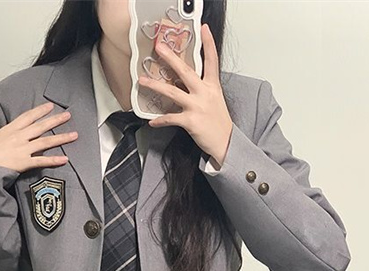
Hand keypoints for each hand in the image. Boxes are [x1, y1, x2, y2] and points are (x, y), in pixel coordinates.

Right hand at [0, 102, 78, 172]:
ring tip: (74, 135)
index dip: (40, 111)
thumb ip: (6, 137)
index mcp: (9, 129)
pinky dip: (54, 160)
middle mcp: (18, 137)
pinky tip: (65, 159)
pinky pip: (42, 161)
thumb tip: (11, 139)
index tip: (49, 106)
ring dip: (61, 138)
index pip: (28, 116)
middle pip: (40, 126)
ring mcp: (21, 149)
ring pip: (45, 141)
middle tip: (67, 115)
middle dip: (55, 120)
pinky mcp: (23, 162)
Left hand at [141, 23, 232, 166]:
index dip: (209, 44)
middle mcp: (205, 93)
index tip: (204, 29)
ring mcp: (197, 107)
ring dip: (155, 85)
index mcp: (212, 86)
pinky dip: (160, 120)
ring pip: (172, 92)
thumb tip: (185, 82)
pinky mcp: (191, 121)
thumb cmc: (218, 122)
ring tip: (143, 80)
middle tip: (159, 48)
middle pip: (186, 71)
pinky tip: (152, 121)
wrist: (225, 142)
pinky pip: (170, 118)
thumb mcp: (215, 100)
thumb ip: (202, 88)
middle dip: (171, 58)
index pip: (212, 61)